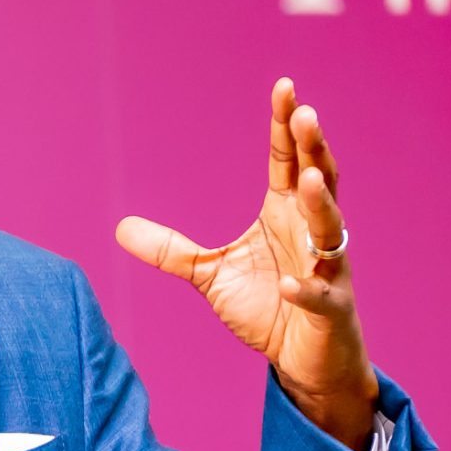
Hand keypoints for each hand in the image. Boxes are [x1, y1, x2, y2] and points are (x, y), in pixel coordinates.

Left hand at [115, 78, 377, 450]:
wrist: (302, 362)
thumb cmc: (267, 308)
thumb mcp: (210, 274)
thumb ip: (172, 250)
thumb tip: (120, 227)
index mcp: (285, 215)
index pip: (288, 161)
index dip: (286, 126)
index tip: (285, 87)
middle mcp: (311, 233)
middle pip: (319, 180)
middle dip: (314, 149)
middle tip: (307, 114)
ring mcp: (326, 271)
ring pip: (330, 231)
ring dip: (322, 207)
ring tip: (310, 181)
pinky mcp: (330, 311)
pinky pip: (320, 296)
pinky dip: (305, 290)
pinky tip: (291, 284)